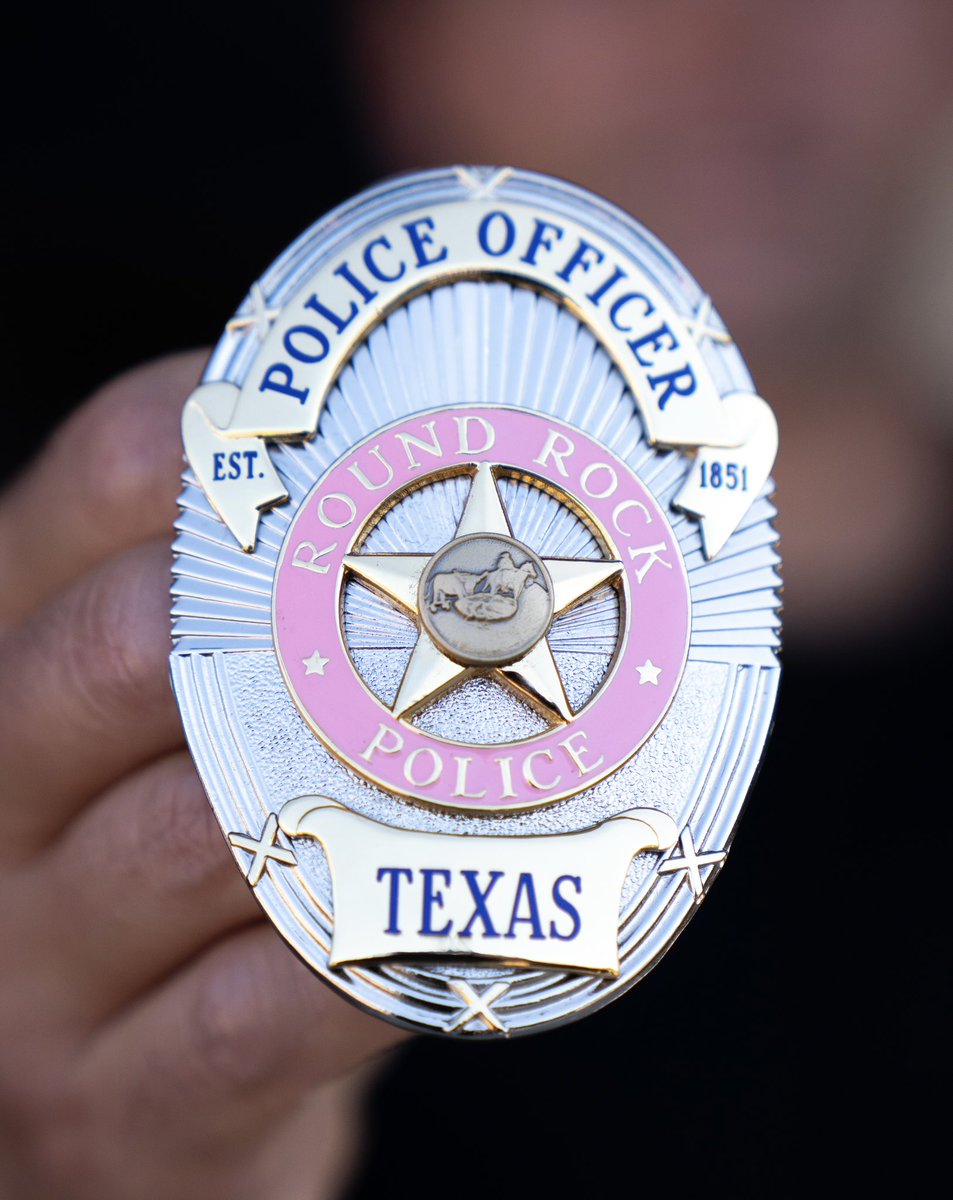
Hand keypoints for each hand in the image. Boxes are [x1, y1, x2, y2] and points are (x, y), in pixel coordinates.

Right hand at [0, 353, 403, 1198]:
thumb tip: (421, 494)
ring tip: (482, 743)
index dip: (224, 433)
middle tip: (448, 586)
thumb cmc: (174, 895)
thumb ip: (238, 641)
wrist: (126, 1125)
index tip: (363, 425)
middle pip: (115, 652)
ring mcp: (34, 976)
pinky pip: (254, 1013)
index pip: (81, 491)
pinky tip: (460, 913)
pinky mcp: (121, 1111)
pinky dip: (367, 951)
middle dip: (285, 611)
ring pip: (190, 835)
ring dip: (349, 784)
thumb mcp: (164, 746)